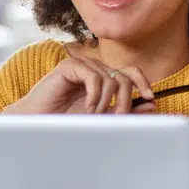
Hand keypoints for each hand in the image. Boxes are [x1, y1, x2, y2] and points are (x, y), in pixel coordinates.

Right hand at [4, 57, 155, 113]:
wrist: (37, 122)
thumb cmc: (66, 121)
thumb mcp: (101, 118)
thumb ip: (124, 111)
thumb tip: (151, 104)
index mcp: (103, 79)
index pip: (130, 72)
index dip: (142, 82)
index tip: (150, 98)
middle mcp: (95, 69)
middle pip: (123, 76)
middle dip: (126, 100)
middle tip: (118, 118)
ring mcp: (82, 66)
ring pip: (110, 78)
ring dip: (107, 102)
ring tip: (95, 116)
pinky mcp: (69, 66)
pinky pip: (94, 76)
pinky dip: (95, 95)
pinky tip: (87, 108)